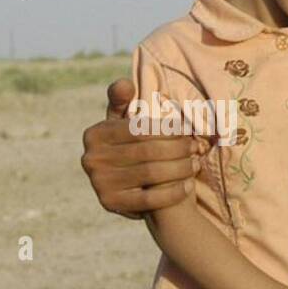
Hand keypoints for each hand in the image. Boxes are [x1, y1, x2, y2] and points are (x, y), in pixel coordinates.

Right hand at [81, 79, 208, 216]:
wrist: (126, 187)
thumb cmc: (128, 145)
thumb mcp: (121, 122)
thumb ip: (122, 101)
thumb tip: (125, 84)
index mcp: (95, 134)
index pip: (140, 129)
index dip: (168, 130)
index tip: (187, 131)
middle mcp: (91, 159)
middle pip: (148, 151)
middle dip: (178, 149)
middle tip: (196, 148)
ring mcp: (99, 183)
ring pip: (152, 174)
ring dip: (181, 168)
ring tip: (196, 164)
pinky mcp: (111, 204)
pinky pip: (150, 199)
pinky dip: (174, 192)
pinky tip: (189, 186)